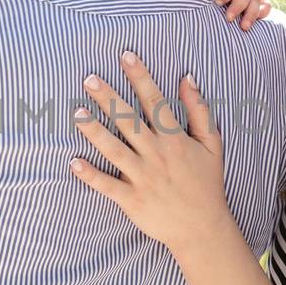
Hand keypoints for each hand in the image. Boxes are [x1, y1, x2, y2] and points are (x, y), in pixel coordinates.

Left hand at [69, 52, 233, 256]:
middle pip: (128, 121)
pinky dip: (90, 175)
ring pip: (114, 150)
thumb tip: (187, 77)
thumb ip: (199, 110)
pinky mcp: (132, 200)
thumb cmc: (207, 183)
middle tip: (89, 78)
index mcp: (175, 140)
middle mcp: (156, 155)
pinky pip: (107, 186)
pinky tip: (73, 162)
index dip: (140, 77)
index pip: (154, 101)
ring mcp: (143, 178)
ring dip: (94, 131)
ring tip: (76, 113)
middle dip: (108, 98)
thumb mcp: (212, 144)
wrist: (203, 228)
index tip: (125, 55)